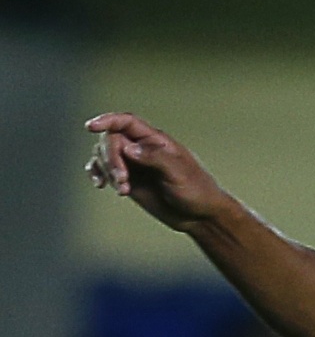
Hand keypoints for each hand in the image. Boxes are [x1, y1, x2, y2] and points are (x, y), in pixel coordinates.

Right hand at [85, 113, 230, 231]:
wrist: (200, 216)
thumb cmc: (196, 191)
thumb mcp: (179, 173)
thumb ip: (154, 158)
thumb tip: (128, 148)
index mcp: (155, 140)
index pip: (126, 122)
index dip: (107, 121)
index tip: (91, 127)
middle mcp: (141, 148)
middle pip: (111, 140)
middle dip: (110, 158)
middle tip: (122, 179)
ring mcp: (133, 164)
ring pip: (104, 155)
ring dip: (106, 170)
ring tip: (123, 189)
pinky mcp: (129, 180)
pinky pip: (104, 170)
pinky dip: (97, 174)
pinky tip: (100, 184)